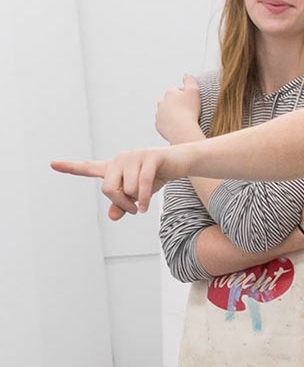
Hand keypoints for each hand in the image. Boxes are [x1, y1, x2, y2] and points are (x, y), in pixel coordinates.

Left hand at [51, 146, 187, 214]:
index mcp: (114, 166)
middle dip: (120, 202)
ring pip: (128, 188)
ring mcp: (135, 156)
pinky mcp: (150, 157)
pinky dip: (143, 199)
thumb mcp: (138, 195)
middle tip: (132, 209)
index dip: (70, 167)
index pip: (89, 167)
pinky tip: (145, 207)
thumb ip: (122, 206)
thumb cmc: (157, 176)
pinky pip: (142, 185)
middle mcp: (121, 159)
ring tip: (145, 199)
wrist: (181, 161)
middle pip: (108, 188)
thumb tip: (112, 216)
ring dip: (137, 200)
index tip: (52, 163)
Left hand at [156, 75, 201, 144]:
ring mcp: (159, 114)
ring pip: (166, 112)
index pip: (177, 91)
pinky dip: (170, 123)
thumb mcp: (194, 91)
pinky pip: (164, 122)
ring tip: (184, 119)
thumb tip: (186, 75)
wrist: (183, 130)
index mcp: (170, 93)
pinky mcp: (158, 125)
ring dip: (173, 114)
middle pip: (170, 101)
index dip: (185, 96)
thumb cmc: (189, 112)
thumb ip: (190, 80)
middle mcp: (161, 102)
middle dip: (177, 104)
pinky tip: (178, 126)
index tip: (191, 102)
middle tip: (188, 111)